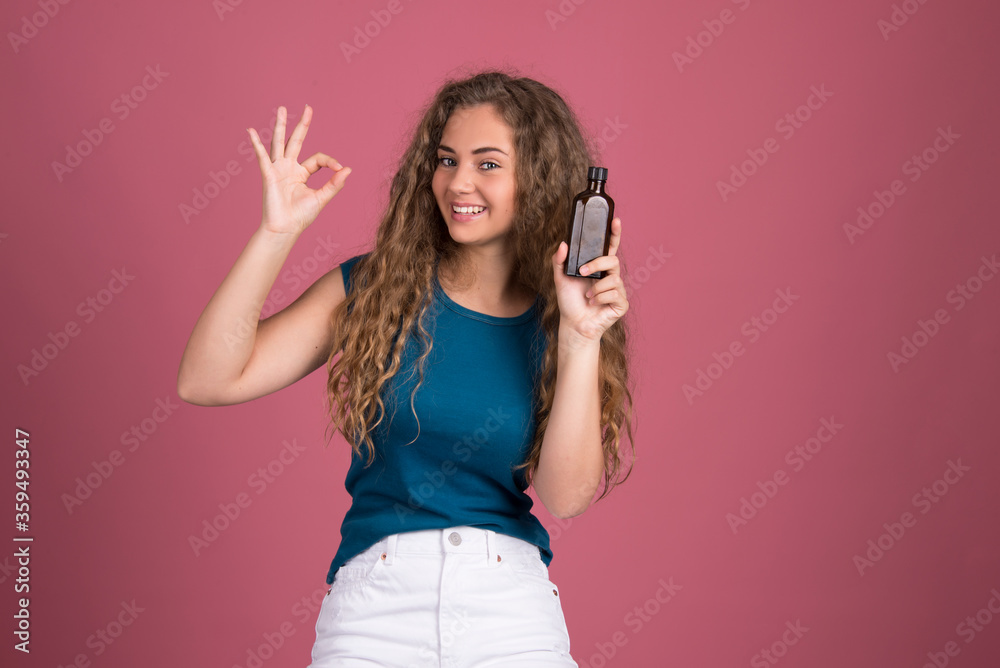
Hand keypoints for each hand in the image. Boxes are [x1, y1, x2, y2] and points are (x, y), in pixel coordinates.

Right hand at [247, 104, 351, 236]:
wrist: (285, 228)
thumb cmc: (301, 216)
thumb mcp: (321, 197)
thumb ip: (334, 183)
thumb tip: (349, 169)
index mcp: (302, 173)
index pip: (317, 158)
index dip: (330, 161)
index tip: (339, 168)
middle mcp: (289, 168)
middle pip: (296, 141)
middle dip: (302, 125)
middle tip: (308, 108)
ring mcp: (278, 169)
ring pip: (280, 142)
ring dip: (281, 126)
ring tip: (282, 109)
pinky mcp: (268, 174)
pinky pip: (262, 156)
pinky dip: (256, 144)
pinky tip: (250, 131)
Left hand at [551, 216, 629, 345]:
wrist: (573, 324)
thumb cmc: (569, 302)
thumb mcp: (560, 278)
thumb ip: (559, 260)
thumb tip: (563, 243)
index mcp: (599, 268)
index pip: (610, 247)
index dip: (614, 234)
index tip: (615, 221)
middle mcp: (610, 277)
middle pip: (613, 260)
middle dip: (597, 264)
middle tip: (581, 272)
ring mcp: (617, 290)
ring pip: (613, 279)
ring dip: (596, 288)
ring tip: (587, 297)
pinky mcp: (621, 304)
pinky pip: (615, 294)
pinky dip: (601, 298)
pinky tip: (594, 304)